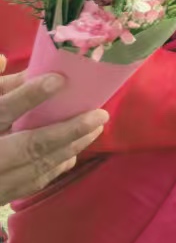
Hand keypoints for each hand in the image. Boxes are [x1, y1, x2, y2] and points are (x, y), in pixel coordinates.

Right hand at [0, 63, 107, 204]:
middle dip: (67, 130)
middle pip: (28, 145)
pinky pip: (31, 183)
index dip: (28, 96)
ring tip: (94, 128)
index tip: (58, 79)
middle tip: (98, 114)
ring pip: (36, 167)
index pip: (1, 111)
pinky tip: (72, 153)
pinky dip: (54, 167)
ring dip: (69, 147)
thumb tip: (2, 59)